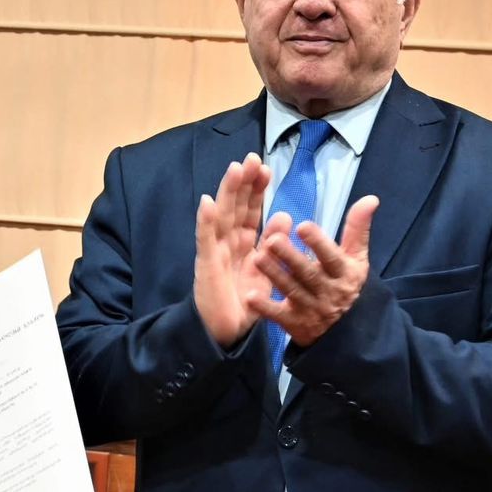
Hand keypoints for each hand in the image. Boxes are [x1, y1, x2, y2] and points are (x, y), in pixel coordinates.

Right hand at [193, 154, 273, 347]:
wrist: (226, 334)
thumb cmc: (244, 304)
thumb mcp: (267, 271)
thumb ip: (274, 244)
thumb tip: (286, 216)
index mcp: (244, 244)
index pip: (250, 211)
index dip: (256, 190)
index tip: (266, 168)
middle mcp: (228, 243)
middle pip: (235, 207)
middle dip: (243, 183)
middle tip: (252, 158)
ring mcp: (215, 252)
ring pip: (221, 216)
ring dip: (226, 193)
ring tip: (234, 169)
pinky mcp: (205, 266)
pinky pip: (205, 241)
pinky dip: (205, 221)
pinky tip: (206, 203)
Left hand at [249, 194, 378, 347]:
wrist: (348, 332)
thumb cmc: (346, 283)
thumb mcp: (356, 258)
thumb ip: (358, 228)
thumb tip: (371, 198)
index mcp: (343, 272)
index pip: (331, 256)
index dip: (318, 243)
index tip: (303, 226)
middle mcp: (328, 291)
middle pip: (308, 274)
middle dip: (290, 258)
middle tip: (272, 241)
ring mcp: (311, 309)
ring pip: (291, 291)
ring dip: (274, 276)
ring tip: (257, 258)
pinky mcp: (296, 324)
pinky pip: (279, 317)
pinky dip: (265, 308)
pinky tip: (250, 297)